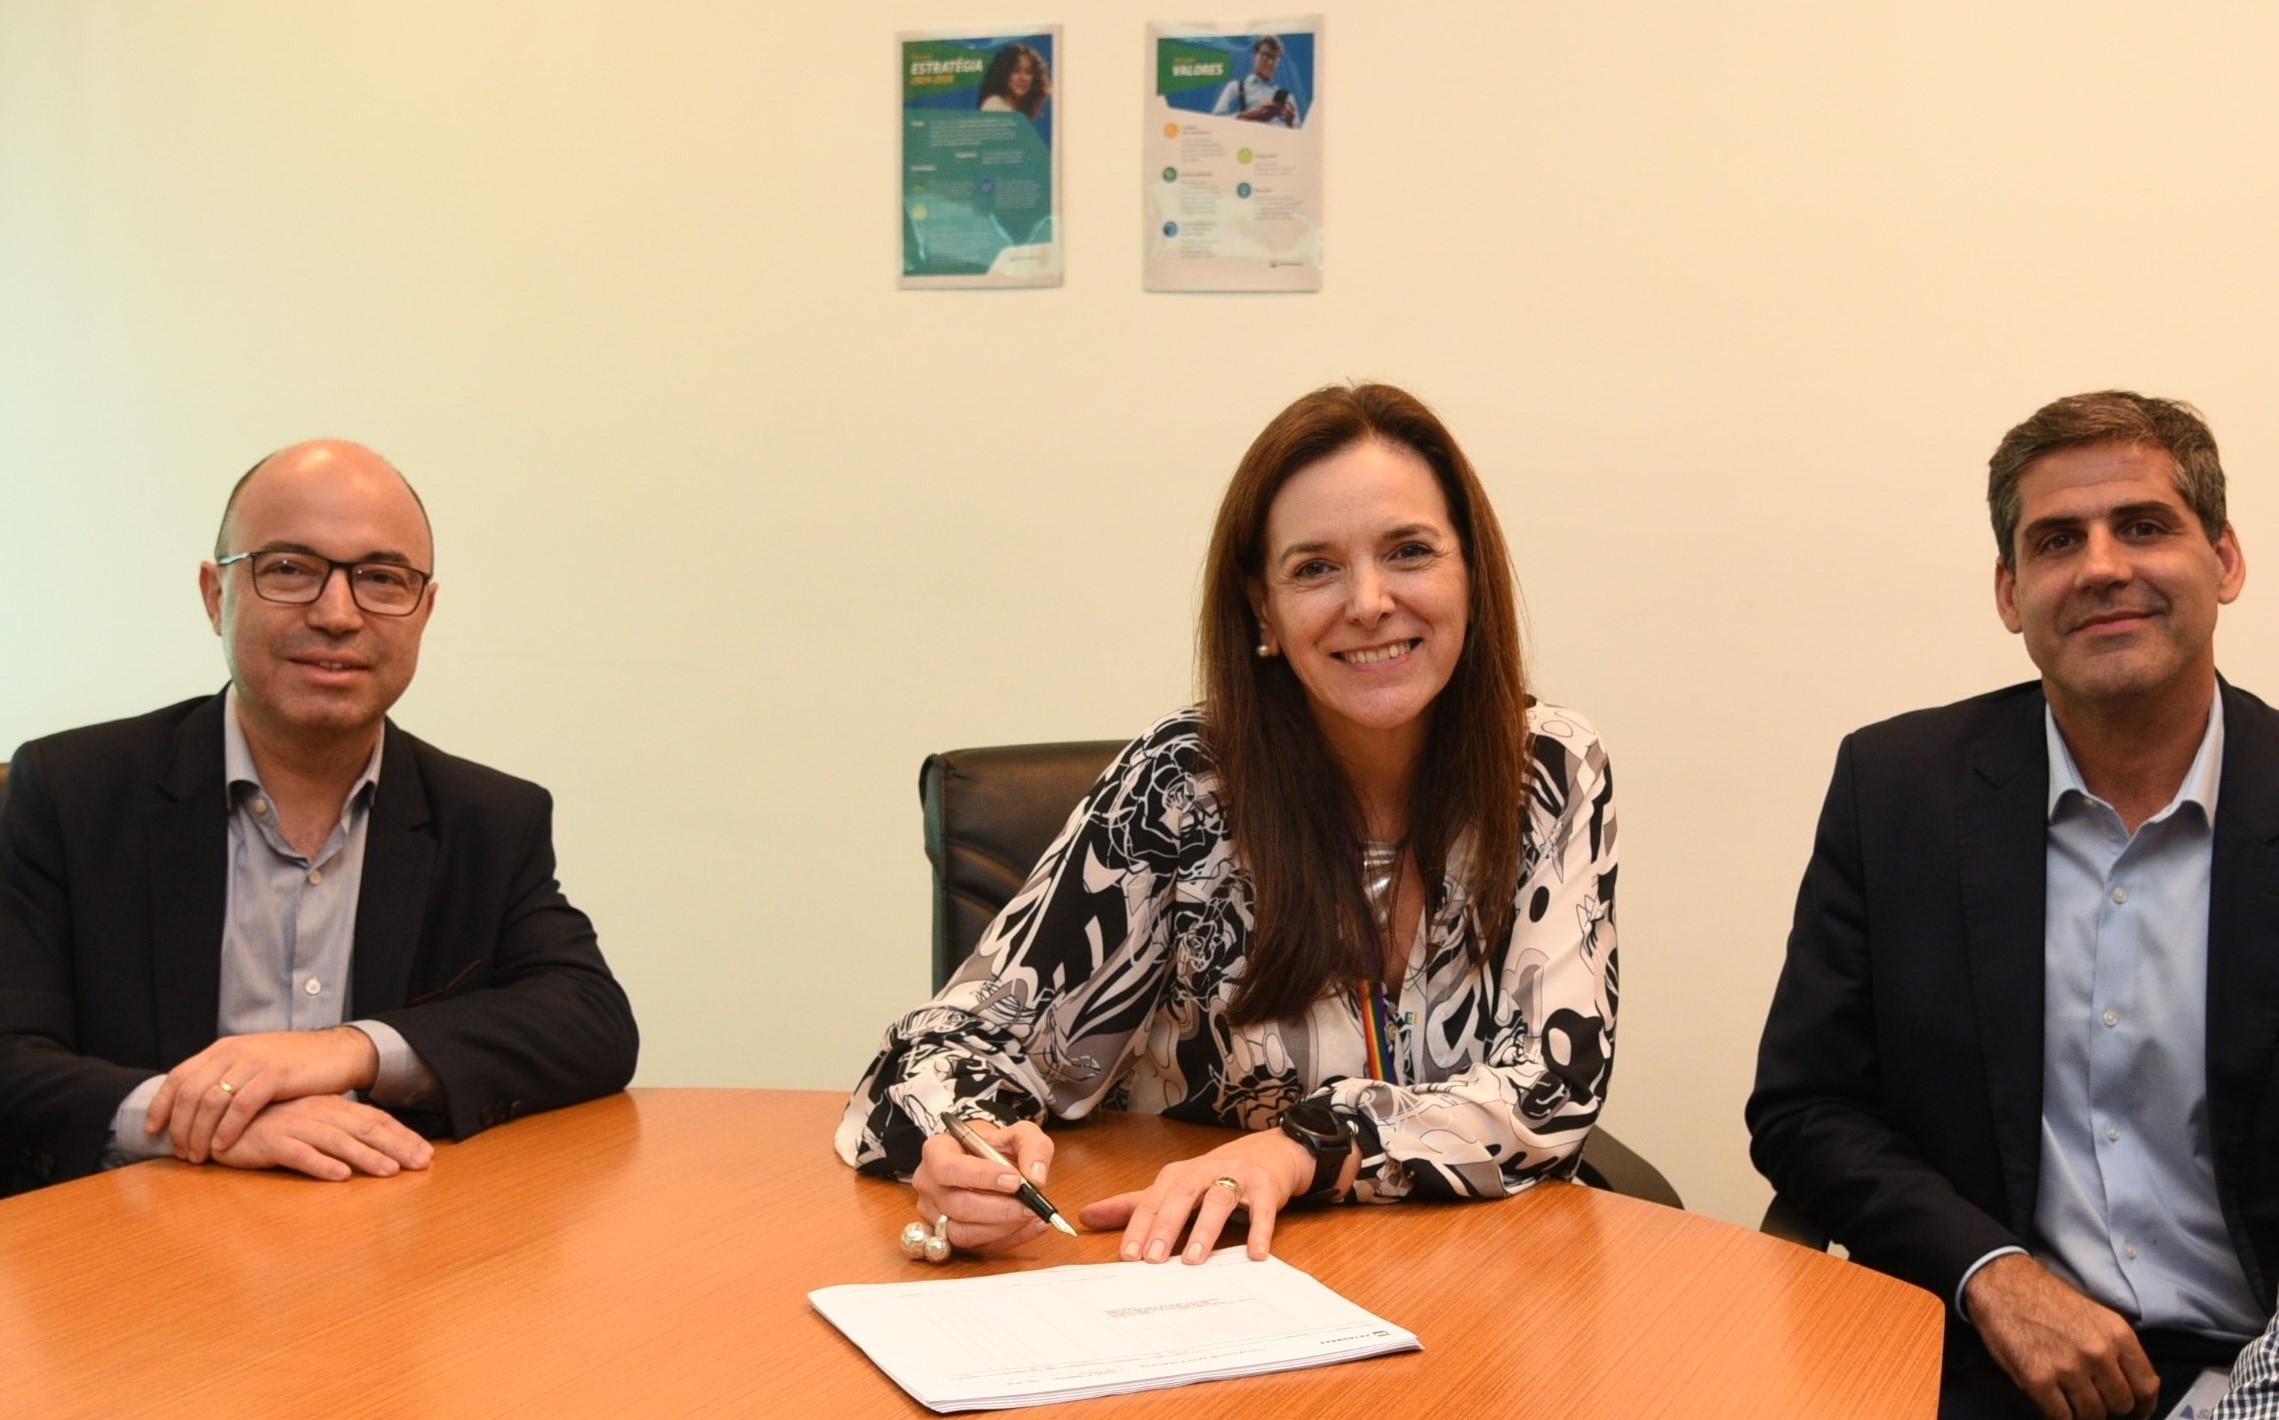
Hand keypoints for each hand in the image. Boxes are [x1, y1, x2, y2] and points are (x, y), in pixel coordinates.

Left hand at [146, 1027, 380, 1162]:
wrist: (338, 1053)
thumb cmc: (296, 1065)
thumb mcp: (254, 1063)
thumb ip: (227, 1076)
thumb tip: (196, 1104)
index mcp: (224, 1049)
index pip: (179, 1076)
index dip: (161, 1105)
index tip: (153, 1131)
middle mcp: (235, 1052)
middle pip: (191, 1093)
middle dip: (180, 1127)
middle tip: (182, 1153)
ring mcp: (255, 1062)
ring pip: (212, 1101)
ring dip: (200, 1133)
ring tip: (200, 1156)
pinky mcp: (276, 1075)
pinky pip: (242, 1106)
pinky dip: (227, 1128)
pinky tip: (223, 1146)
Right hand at [207, 1095, 433, 1181]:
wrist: (220, 1119)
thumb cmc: (271, 1125)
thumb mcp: (311, 1123)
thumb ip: (340, 1131)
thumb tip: (380, 1148)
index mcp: (331, 1107)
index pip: (375, 1120)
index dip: (403, 1137)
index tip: (427, 1155)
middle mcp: (318, 1113)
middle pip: (365, 1129)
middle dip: (397, 1147)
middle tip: (421, 1164)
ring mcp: (294, 1126)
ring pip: (337, 1141)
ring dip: (366, 1157)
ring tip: (389, 1172)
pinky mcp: (270, 1142)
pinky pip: (299, 1154)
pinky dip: (320, 1164)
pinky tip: (339, 1176)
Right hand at [910, 1118, 1055, 1255]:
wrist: (986, 1161)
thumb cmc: (996, 1146)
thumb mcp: (1019, 1133)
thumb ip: (1033, 1147)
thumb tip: (1036, 1178)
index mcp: (937, 1151)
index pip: (950, 1168)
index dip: (982, 1177)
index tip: (1016, 1180)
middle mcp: (929, 1185)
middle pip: (957, 1205)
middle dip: (999, 1209)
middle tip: (1030, 1205)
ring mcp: (934, 1215)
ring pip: (963, 1233)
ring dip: (1002, 1228)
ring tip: (1031, 1215)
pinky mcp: (948, 1239)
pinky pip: (976, 1248)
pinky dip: (1008, 1239)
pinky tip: (1030, 1226)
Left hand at [1078, 1129, 1315, 1264]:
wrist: (1270, 1152)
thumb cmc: (1215, 1175)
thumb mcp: (1173, 1187)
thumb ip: (1133, 1204)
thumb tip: (1086, 1215)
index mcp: (1177, 1175)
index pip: (1152, 1201)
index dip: (1138, 1227)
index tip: (1126, 1256)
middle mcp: (1204, 1172)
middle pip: (1181, 1196)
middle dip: (1165, 1227)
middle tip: (1153, 1260)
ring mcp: (1236, 1177)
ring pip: (1218, 1200)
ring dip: (1205, 1230)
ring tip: (1193, 1261)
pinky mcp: (1266, 1187)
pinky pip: (1262, 1209)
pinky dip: (1259, 1231)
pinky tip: (1255, 1254)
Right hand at [1965, 1253, 2158, 1418]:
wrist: (2002, 1283)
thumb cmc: (2046, 1298)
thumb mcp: (2095, 1314)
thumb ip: (2116, 1348)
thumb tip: (2131, 1383)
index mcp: (2117, 1334)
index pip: (2147, 1386)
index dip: (2143, 1404)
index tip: (2136, 1410)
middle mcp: (2098, 1353)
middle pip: (2121, 1404)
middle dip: (2108, 1405)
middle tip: (2093, 1397)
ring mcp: (2068, 1368)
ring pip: (2092, 1414)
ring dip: (2083, 1412)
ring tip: (2071, 1399)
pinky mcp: (2038, 1379)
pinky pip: (2061, 1416)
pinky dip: (2060, 1415)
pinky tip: (2054, 1402)